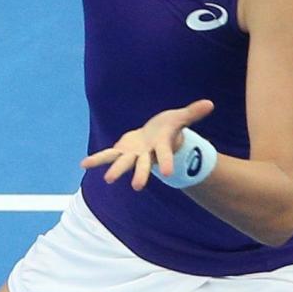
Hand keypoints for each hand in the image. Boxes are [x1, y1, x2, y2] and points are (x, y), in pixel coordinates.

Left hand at [80, 99, 214, 190]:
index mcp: (160, 146)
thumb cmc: (169, 128)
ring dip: (116, 170)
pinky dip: (96, 159)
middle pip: (143, 165)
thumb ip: (192, 113)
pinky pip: (107, 155)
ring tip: (108, 180)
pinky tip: (84, 164)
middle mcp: (146, 154)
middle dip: (140, 175)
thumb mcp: (180, 118)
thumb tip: (209, 104)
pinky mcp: (122, 150)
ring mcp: (133, 154)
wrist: (156, 138)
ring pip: (123, 163)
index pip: (164, 154)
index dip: (166, 162)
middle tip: (137, 187)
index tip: (167, 173)